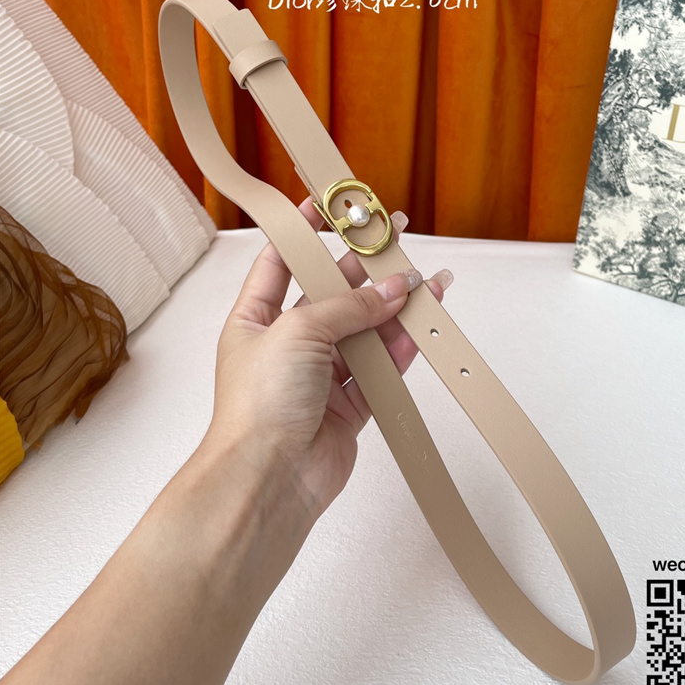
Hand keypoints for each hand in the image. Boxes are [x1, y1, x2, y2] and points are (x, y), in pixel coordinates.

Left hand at [206, 198, 451, 518]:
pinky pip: (380, 370)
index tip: (330, 205)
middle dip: (365, 269)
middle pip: (332, 295)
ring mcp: (319, 377)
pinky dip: (401, 349)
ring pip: (363, 332)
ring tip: (427, 281)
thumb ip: (349, 308)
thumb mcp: (298, 332)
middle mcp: (287, 345)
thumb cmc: (259, 405)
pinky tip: (422, 326)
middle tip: (396, 241)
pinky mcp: (347, 407)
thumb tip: (392, 289)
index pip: (280, 263)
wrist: (269, 479)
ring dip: (393, 308)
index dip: (304, 233)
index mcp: (256, 320)